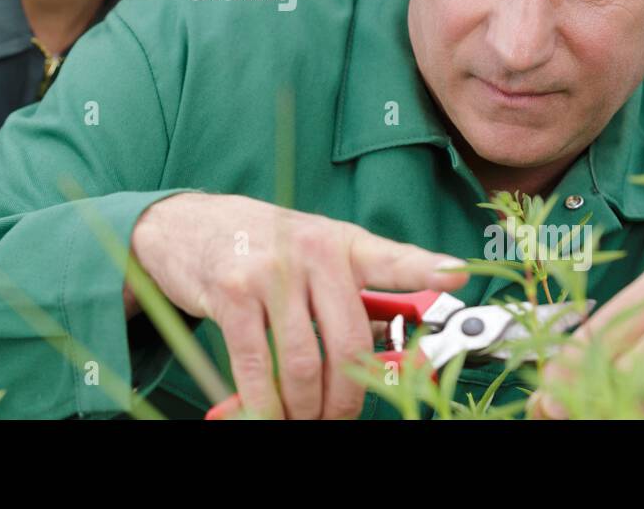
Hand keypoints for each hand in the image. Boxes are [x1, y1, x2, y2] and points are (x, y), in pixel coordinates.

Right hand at [127, 191, 469, 418]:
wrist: (186, 224)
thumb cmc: (260, 244)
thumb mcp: (311, 250)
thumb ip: (348, 289)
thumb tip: (380, 354)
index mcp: (340, 242)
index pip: (389, 258)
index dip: (424, 267)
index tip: (457, 273)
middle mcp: (310, 252)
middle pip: (347, 340)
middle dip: (347, 396)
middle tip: (340, 419)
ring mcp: (269, 272)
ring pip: (302, 363)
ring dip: (304, 407)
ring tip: (301, 419)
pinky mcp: (230, 294)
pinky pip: (256, 366)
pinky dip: (263, 402)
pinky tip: (267, 413)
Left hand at [527, 260, 643, 418]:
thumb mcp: (619, 336)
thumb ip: (578, 360)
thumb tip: (544, 402)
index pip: (607, 329)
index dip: (573, 368)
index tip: (551, 395)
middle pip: (638, 366)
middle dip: (600, 395)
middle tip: (576, 411)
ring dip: (629, 413)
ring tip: (608, 413)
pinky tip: (641, 416)